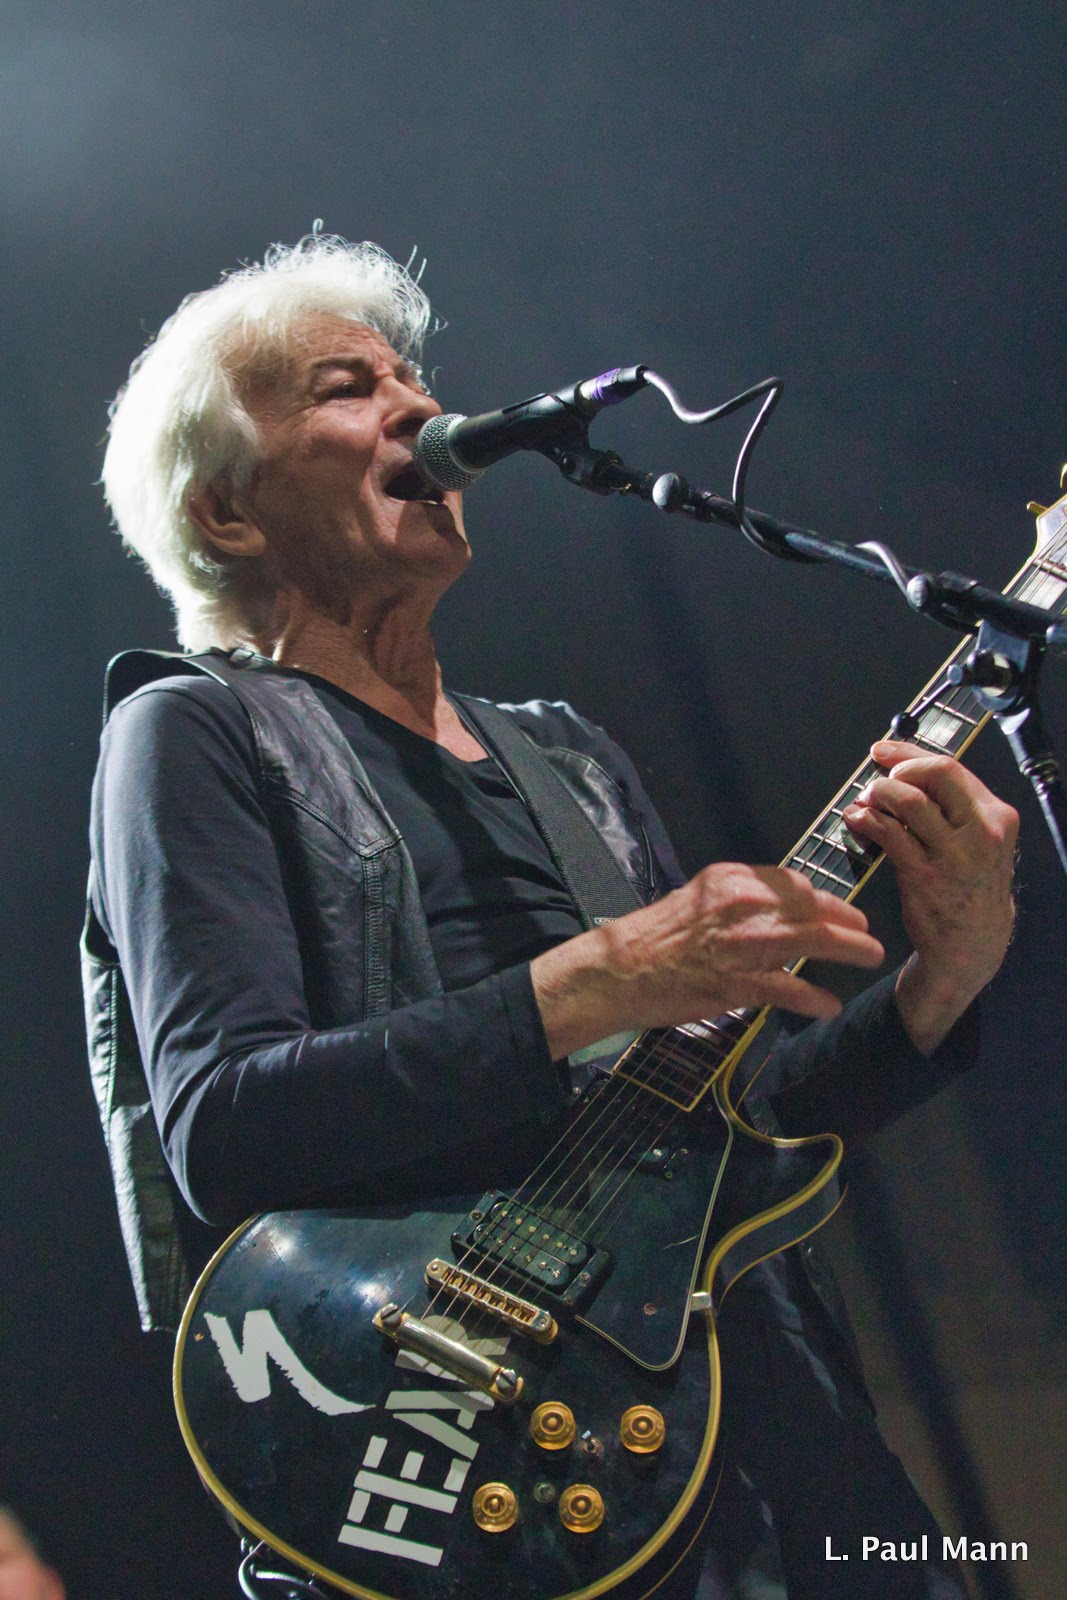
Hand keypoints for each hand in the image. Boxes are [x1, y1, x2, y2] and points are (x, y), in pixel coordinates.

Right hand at [531, 861, 884, 1060]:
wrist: (619, 969)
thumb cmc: (652, 937)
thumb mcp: (697, 899)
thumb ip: (735, 901)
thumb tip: (772, 910)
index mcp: (730, 879)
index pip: (791, 882)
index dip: (821, 897)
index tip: (835, 908)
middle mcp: (743, 904)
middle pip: (812, 907)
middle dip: (846, 919)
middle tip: (865, 931)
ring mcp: (744, 944)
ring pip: (814, 940)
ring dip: (850, 949)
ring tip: (870, 956)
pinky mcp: (739, 983)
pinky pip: (790, 989)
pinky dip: (814, 999)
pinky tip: (828, 1006)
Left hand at [842, 739, 1017, 1052]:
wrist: (973, 942)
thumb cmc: (969, 884)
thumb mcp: (978, 840)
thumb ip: (950, 804)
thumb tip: (902, 764)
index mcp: (996, 816)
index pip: (951, 767)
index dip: (909, 753)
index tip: (882, 751)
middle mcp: (981, 832)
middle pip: (934, 774)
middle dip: (897, 770)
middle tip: (876, 782)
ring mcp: (954, 855)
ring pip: (909, 800)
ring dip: (878, 794)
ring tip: (865, 803)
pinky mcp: (924, 875)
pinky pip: (889, 833)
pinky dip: (866, 820)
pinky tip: (857, 821)